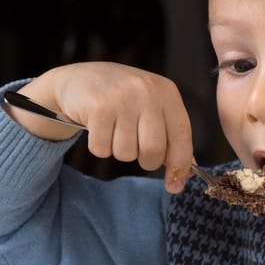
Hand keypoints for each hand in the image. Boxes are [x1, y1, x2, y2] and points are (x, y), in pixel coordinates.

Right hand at [9, 62, 193, 192]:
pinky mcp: (98, 108)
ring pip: (126, 153)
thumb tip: (184, 174)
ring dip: (119, 150)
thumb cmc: (121, 97)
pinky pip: (102, 149)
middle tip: (135, 147)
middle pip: (153, 150)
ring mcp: (122, 98)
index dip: (180, 164)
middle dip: (145, 160)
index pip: (181, 135)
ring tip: (113, 129)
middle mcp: (147, 92)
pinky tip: (98, 127)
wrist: (80, 79)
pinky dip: (99, 146)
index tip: (174, 185)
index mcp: (166, 92)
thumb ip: (170, 136)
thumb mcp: (152, 107)